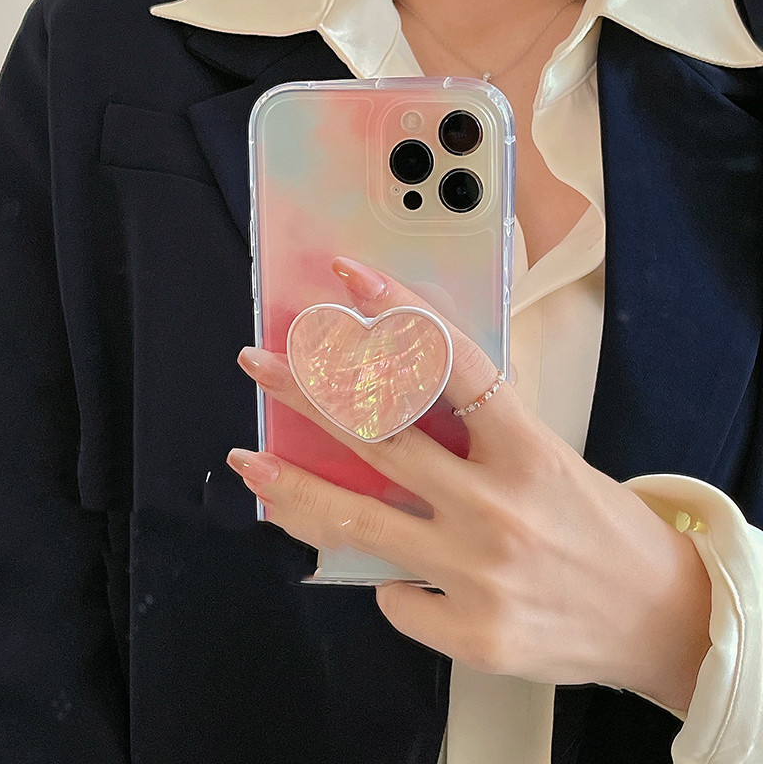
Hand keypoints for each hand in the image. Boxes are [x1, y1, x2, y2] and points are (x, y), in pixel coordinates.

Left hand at [228, 257, 710, 711]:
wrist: (659, 616)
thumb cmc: (600, 527)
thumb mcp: (548, 459)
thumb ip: (475, 438)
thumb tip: (390, 412)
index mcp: (529, 451)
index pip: (450, 363)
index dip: (396, 312)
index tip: (349, 279)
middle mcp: (500, 508)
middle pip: (380, 436)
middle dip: (308, 391)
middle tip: (261, 363)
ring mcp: (480, 573)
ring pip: (358, 520)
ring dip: (293, 485)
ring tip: (251, 461)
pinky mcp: (472, 631)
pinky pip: (395, 597)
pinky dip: (388, 581)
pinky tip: (399, 575)